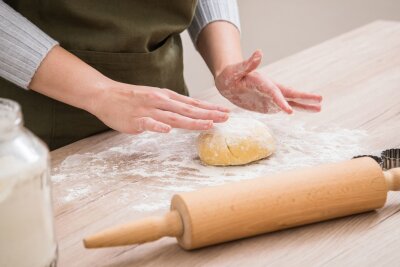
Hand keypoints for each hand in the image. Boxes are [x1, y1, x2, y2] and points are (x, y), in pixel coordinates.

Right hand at [89, 82, 229, 133]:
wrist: (105, 95)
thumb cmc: (132, 98)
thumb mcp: (155, 97)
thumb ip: (172, 105)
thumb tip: (190, 112)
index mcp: (166, 96)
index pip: (192, 103)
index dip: (209, 109)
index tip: (225, 112)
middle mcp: (160, 101)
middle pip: (188, 110)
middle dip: (208, 114)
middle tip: (225, 118)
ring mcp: (148, 110)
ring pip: (173, 117)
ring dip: (192, 121)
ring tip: (208, 124)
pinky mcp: (135, 119)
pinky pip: (148, 123)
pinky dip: (158, 126)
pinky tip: (168, 130)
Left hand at [215, 50, 321, 113]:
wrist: (227, 81)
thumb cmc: (230, 75)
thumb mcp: (236, 70)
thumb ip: (248, 64)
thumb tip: (259, 52)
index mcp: (263, 82)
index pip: (275, 93)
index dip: (281, 102)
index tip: (289, 111)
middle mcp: (270, 89)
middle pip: (290, 94)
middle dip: (304, 99)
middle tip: (320, 101)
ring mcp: (270, 96)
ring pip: (290, 101)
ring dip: (304, 105)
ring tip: (319, 108)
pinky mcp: (267, 103)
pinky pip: (282, 107)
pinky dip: (293, 109)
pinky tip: (303, 110)